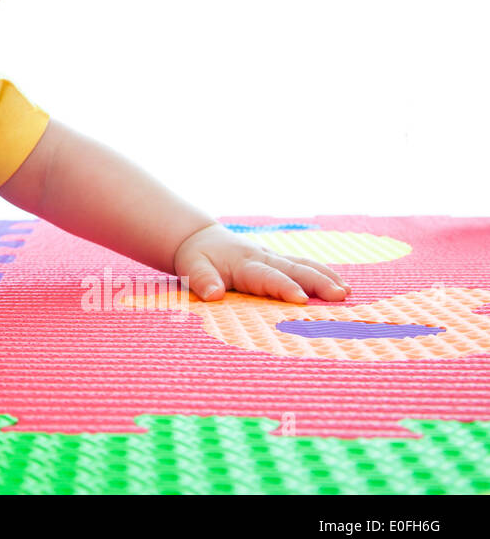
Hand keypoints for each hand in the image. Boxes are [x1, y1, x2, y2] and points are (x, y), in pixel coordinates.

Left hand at [172, 222, 351, 303]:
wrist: (201, 239)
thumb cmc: (197, 258)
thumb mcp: (191, 268)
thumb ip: (202, 281)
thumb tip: (214, 295)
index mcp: (244, 263)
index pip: (268, 277)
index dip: (285, 287)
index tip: (302, 300)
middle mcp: (264, 258)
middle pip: (295, 269)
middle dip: (318, 282)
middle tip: (340, 295)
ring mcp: (274, 258)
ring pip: (304, 265)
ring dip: (326, 277)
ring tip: (347, 292)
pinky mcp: (279, 262)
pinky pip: (304, 266)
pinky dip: (324, 274)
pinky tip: (342, 287)